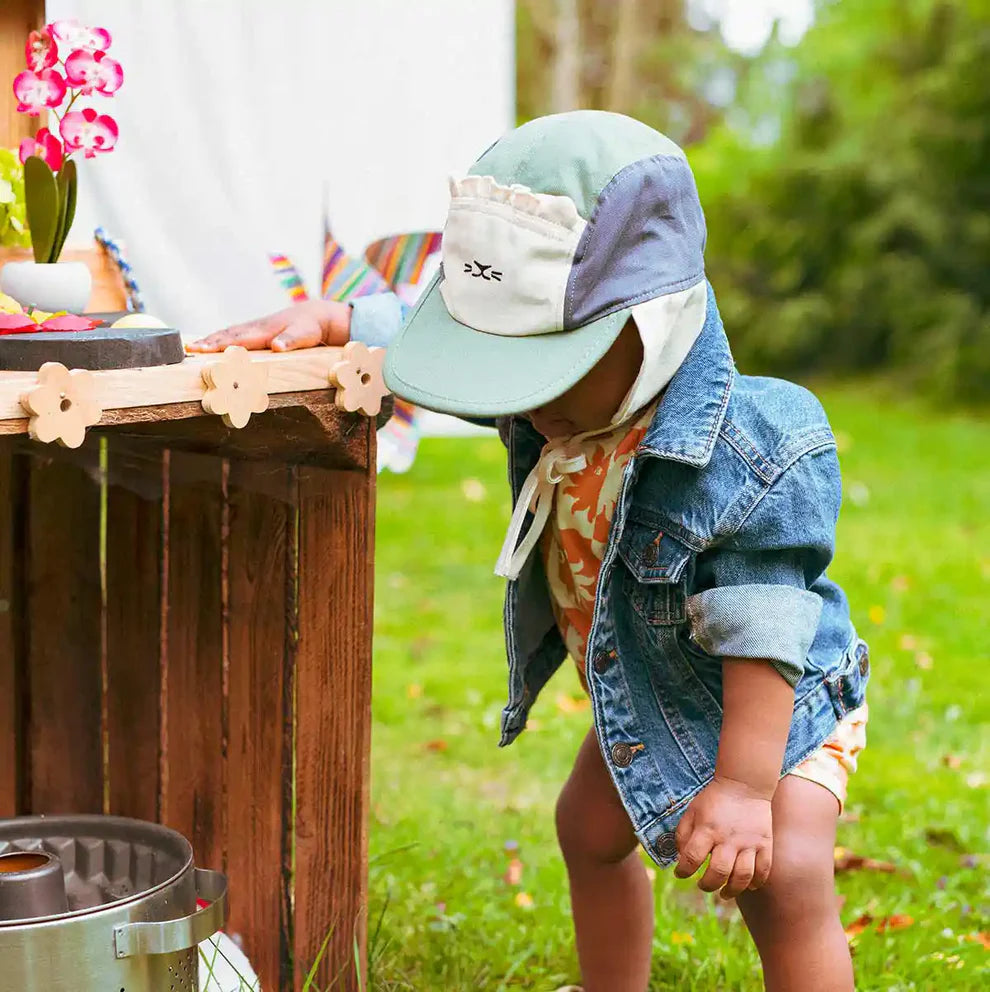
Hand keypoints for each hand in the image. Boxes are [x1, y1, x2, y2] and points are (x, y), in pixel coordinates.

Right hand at [186, 300, 351, 353]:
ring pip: (229, 332)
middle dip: (208, 341)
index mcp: (264, 331)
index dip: (218, 345)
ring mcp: (256, 327)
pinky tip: (214, 342)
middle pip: (228, 334)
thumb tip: (277, 347)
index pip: (237, 339)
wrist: (315, 315)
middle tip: (188, 349)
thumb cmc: (310, 327)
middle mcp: (256, 327)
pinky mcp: (258, 329)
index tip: (200, 349)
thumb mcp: (305, 335)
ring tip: (194, 346)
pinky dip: (221, 337)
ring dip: (211, 339)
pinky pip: (235, 333)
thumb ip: (291, 341)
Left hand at [673, 775, 772, 898]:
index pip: (691, 858)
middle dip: (707, 885)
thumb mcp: (692, 811)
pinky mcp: (765, 844)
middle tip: (703, 885)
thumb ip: (682, 835)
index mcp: (707, 829)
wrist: (744, 785)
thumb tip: (681, 858)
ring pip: (742, 877)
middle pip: (718, 873)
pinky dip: (756, 883)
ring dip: (731, 891)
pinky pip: (763, 871)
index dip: (683, 871)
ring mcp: (749, 843)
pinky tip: (747, 886)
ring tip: (723, 893)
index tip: (680, 873)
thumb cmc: (714, 800)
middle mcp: (728, 839)